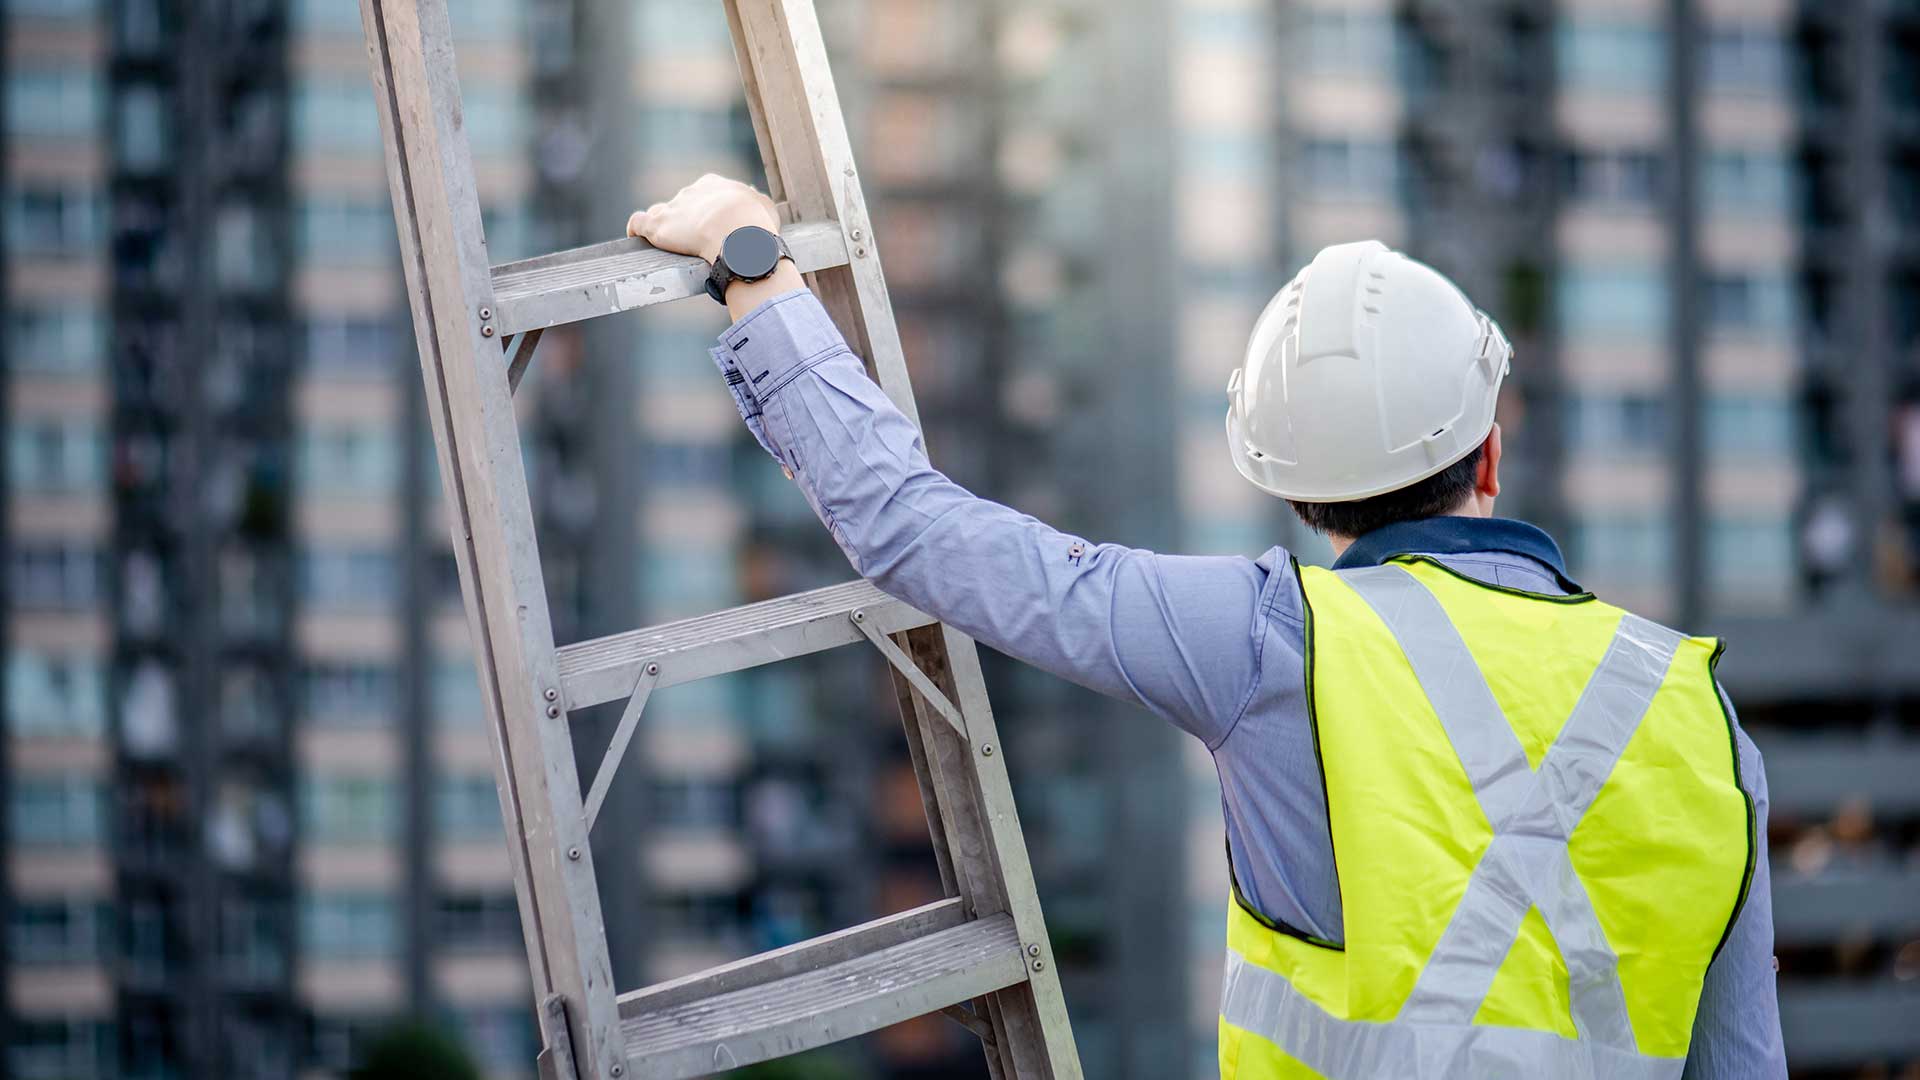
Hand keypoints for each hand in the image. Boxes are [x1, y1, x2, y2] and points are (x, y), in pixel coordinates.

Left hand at [626, 174, 778, 263]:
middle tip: (699, 244)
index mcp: (713, 185)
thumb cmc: (756, 223)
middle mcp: (690, 192)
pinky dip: (636, 229)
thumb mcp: (764, 208)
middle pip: (683, 205)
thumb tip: (755, 204)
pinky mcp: (657, 225)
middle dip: (688, 222)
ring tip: (671, 245)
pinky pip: (638, 222)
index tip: (716, 228)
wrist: (738, 232)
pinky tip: (637, 237)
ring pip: (661, 213)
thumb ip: (756, 205)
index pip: (705, 195)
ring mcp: (672, 208)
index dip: (709, 212)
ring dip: (665, 226)